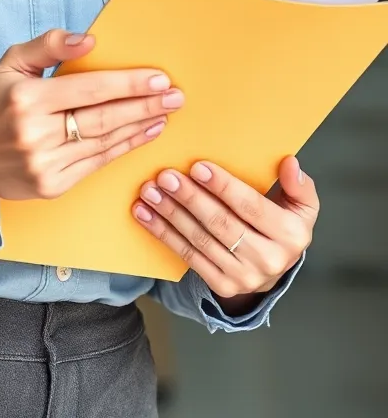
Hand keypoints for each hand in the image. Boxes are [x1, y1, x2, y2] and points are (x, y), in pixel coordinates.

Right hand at [0, 28, 184, 205]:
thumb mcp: (10, 63)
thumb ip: (47, 45)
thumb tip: (88, 39)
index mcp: (26, 99)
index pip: (89, 89)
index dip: (127, 84)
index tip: (158, 78)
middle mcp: (36, 134)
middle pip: (103, 118)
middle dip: (144, 105)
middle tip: (175, 96)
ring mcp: (44, 164)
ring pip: (104, 143)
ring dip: (140, 127)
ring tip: (165, 113)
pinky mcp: (52, 186)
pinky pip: (96, 164)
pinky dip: (123, 148)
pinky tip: (143, 134)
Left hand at [132, 156, 317, 313]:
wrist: (273, 270)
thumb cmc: (281, 226)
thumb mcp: (301, 207)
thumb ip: (298, 185)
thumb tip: (289, 162)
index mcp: (291, 236)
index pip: (251, 207)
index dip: (223, 187)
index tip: (197, 167)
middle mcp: (269, 260)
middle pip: (221, 224)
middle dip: (190, 198)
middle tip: (165, 176)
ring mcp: (244, 277)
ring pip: (200, 240)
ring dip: (170, 214)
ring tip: (149, 191)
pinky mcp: (221, 285)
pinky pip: (188, 255)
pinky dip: (163, 233)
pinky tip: (146, 214)